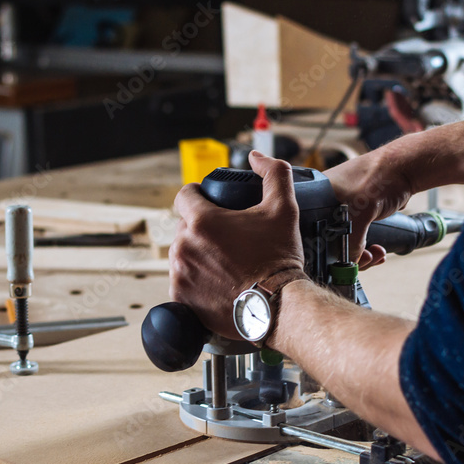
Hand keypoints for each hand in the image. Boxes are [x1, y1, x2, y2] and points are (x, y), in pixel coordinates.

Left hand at [169, 152, 305, 339]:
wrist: (279, 307)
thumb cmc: (278, 259)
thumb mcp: (284, 209)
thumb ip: (274, 173)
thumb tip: (257, 157)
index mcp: (201, 222)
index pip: (184, 195)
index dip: (198, 194)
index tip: (209, 202)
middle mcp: (184, 247)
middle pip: (185, 226)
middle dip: (202, 228)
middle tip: (227, 237)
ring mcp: (180, 274)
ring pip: (182, 253)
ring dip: (197, 253)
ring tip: (223, 261)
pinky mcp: (181, 298)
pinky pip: (181, 280)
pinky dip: (195, 279)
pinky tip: (215, 281)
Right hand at [322, 139, 415, 268]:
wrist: (405, 168)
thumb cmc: (380, 176)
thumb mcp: (362, 211)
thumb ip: (352, 240)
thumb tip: (349, 263)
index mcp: (318, 197)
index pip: (312, 232)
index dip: (326, 250)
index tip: (343, 261)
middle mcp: (327, 204)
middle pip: (330, 241)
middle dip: (349, 255)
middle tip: (364, 260)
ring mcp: (344, 210)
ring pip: (346, 242)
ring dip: (362, 253)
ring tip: (375, 255)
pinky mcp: (358, 215)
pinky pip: (358, 237)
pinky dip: (368, 246)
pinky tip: (378, 251)